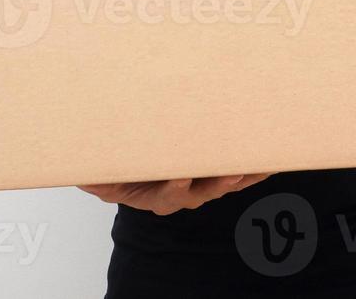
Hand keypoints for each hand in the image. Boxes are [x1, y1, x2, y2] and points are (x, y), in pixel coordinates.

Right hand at [77, 173, 274, 215]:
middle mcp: (184, 195)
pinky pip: (241, 174)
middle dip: (219, 183)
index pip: (167, 193)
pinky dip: (256, 168)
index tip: (181, 176)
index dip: (175, 186)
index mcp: (156, 195)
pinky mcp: (218, 175)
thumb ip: (97, 177)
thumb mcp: (104, 176)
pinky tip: (273, 161)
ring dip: (245, 175)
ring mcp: (203, 187)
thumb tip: (81, 173)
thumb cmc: (122, 169)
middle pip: (204, 191)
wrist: (139, 167)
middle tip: (232, 175)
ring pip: (226, 183)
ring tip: (260, 166)